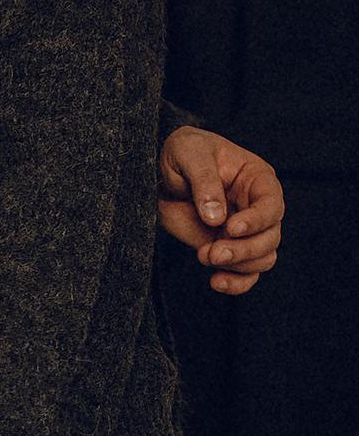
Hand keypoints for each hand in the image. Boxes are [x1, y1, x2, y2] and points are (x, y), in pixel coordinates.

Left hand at [157, 127, 283, 296]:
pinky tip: (216, 282)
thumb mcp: (190, 153)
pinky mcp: (228, 248)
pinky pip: (245, 274)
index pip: (272, 205)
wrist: (163, 171)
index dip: (257, 220)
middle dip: (244, 249)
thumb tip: (216, 217)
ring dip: (238, 265)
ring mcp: (245, 232)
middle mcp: (258, 207)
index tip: (231, 227)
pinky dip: (236, 283)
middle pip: (271, 237)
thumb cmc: (184, 151)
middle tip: (211, 252)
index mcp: (258, 179)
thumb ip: (204, 182)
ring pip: (263, 258)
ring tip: (205, 256)